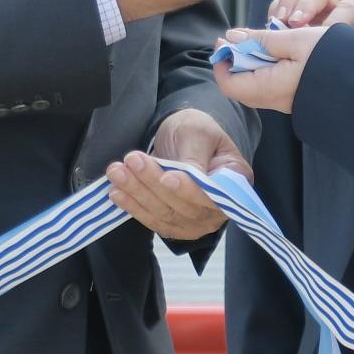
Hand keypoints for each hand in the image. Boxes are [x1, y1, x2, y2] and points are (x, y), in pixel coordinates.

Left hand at [105, 111, 250, 245]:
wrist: (183, 138)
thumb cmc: (196, 130)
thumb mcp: (197, 131)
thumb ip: (194, 156)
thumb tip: (188, 178)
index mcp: (236, 181)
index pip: (214, 194)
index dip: (189, 190)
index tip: (166, 177)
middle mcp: (220, 207)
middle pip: (185, 207)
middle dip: (153, 185)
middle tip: (131, 161)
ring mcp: (197, 220)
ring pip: (165, 214)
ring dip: (137, 195)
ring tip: (117, 172)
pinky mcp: (175, 223)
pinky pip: (153, 221)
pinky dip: (133, 207)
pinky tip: (117, 192)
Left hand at [210, 24, 330, 114]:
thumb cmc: (333, 58)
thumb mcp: (296, 39)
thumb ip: (262, 38)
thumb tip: (232, 36)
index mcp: (269, 87)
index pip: (228, 83)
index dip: (222, 60)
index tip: (225, 39)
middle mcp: (273, 99)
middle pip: (240, 82)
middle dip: (237, 58)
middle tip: (243, 36)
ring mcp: (285, 100)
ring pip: (256, 81)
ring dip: (254, 60)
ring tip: (264, 40)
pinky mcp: (296, 96)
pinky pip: (271, 83)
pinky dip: (268, 66)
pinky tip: (280, 51)